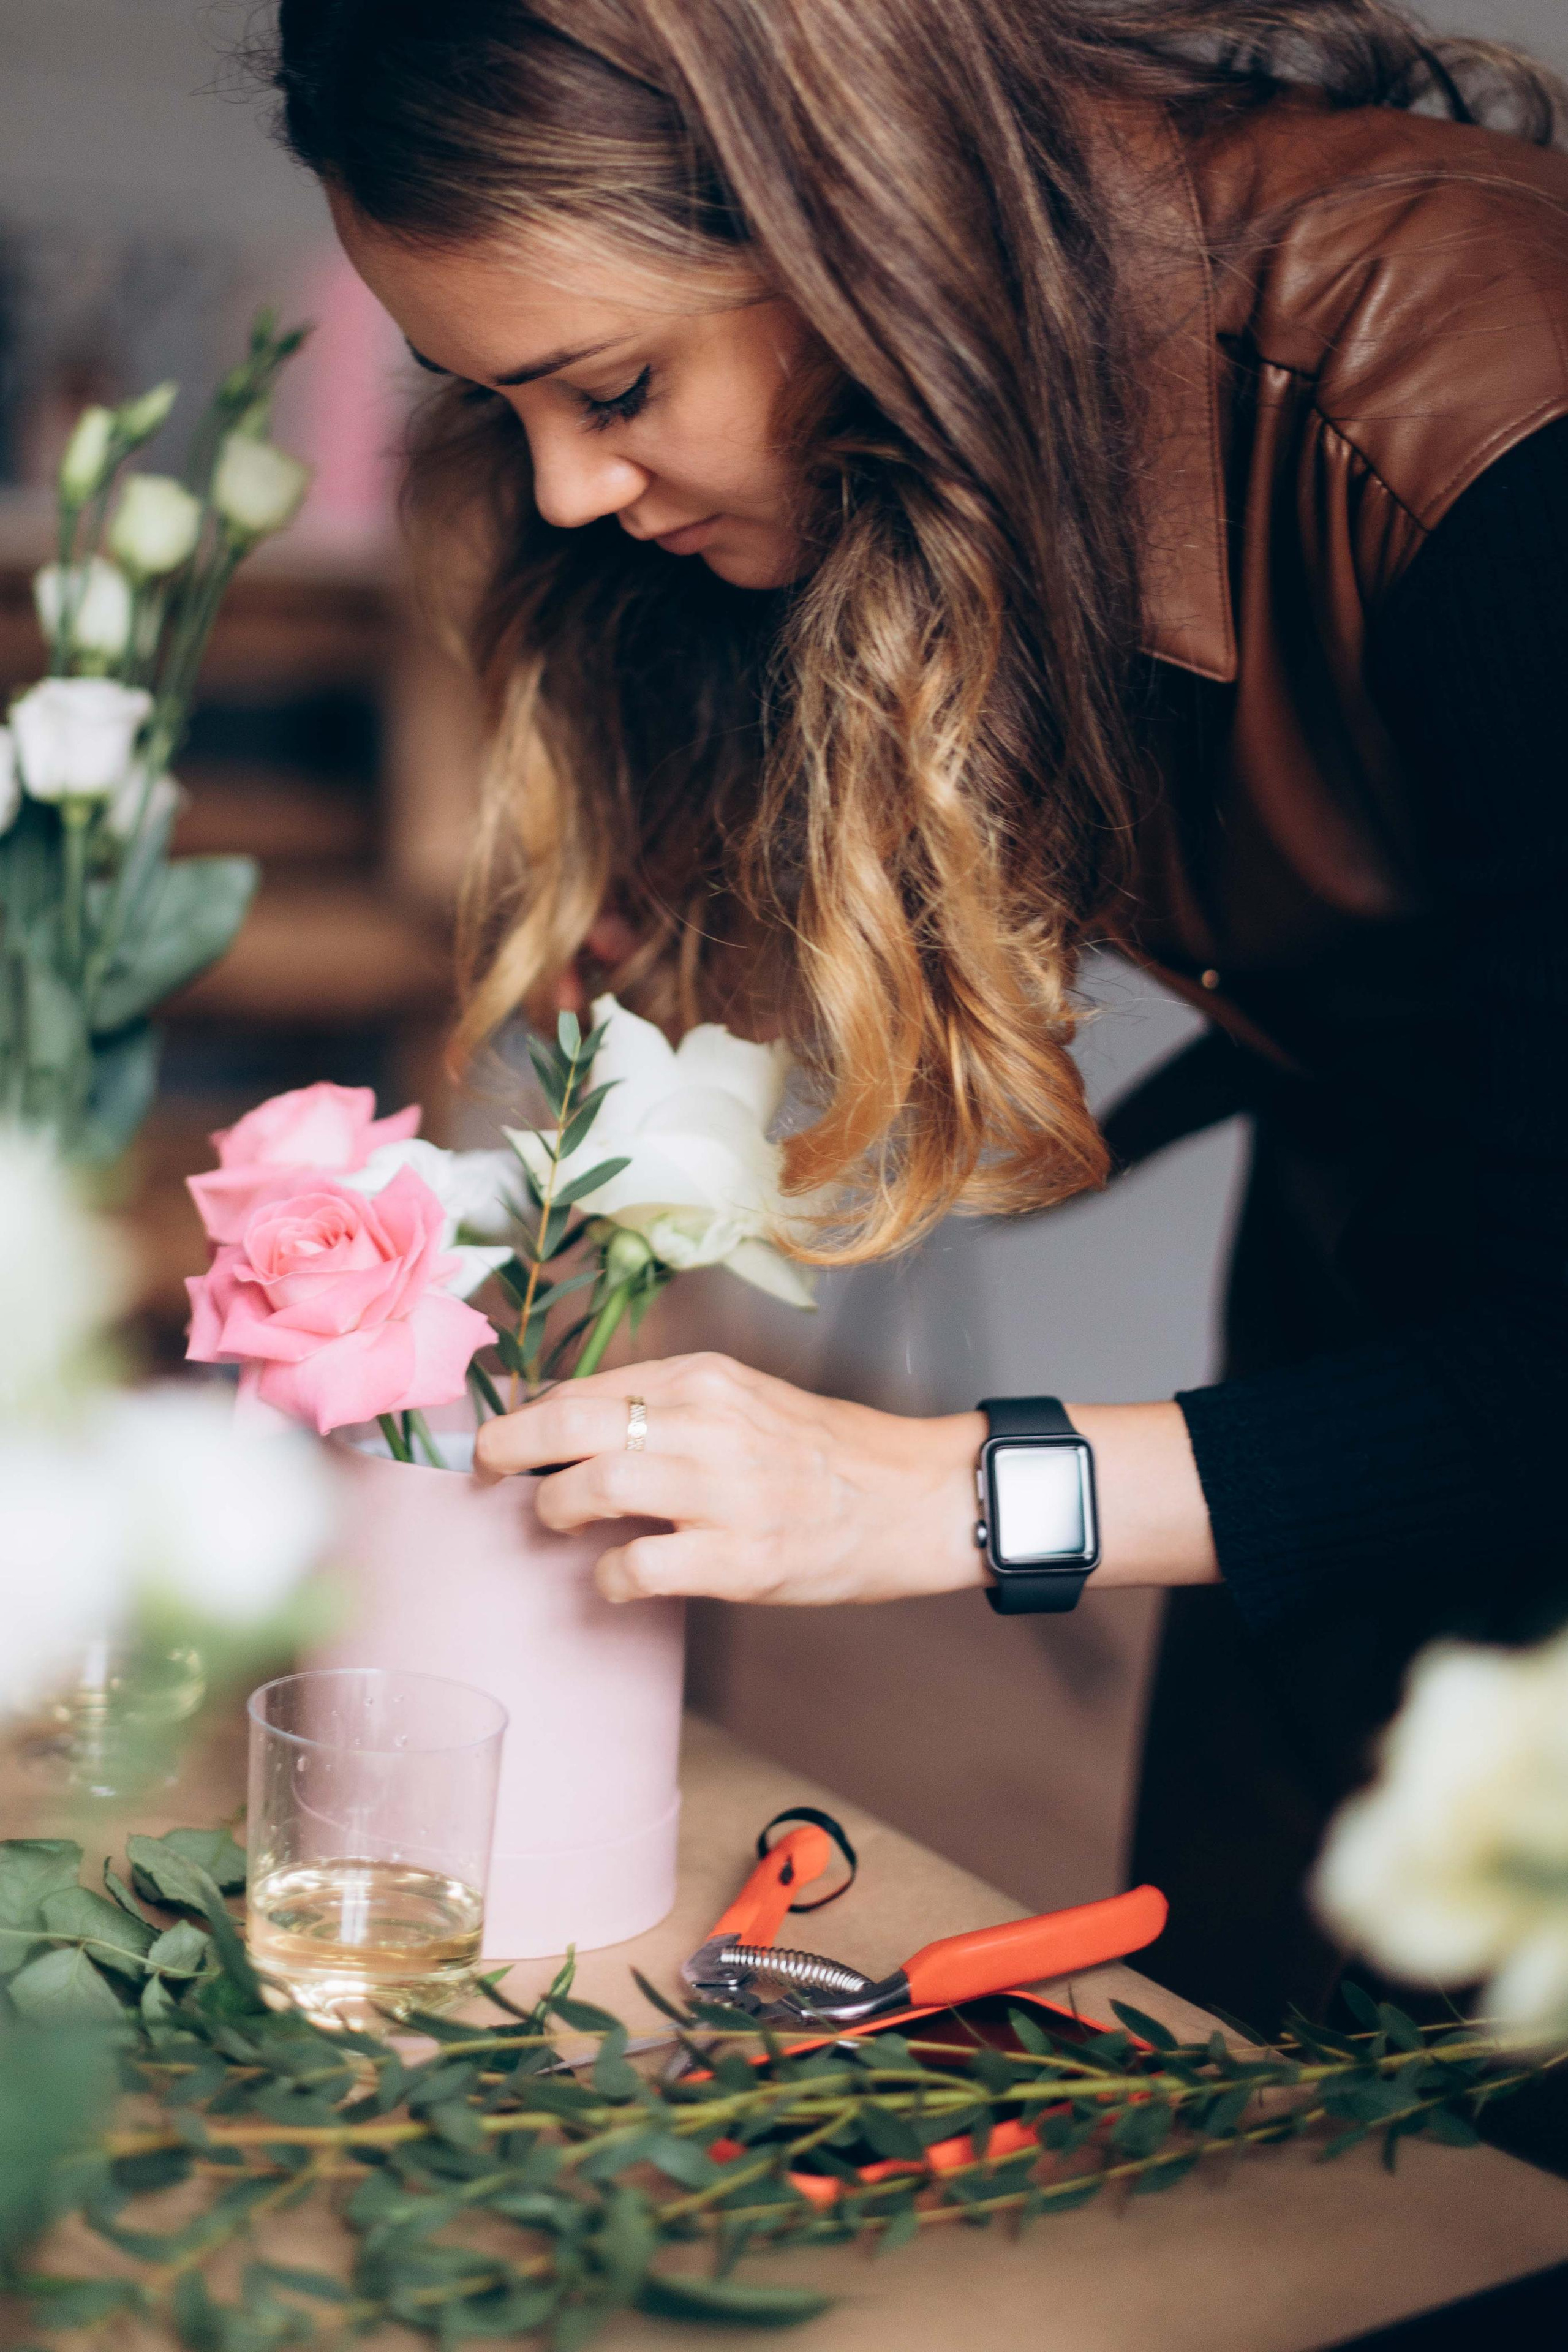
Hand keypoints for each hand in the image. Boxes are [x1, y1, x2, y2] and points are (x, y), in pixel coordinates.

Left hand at [473, 1352, 988, 1605]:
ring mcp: (726, 1490)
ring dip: (554, 1507)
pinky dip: (609, 1576)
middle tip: (484, 1467)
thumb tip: (574, 1424)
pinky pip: (639, 1565)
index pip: (588, 1386)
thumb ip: (670, 1407)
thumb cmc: (825, 1456)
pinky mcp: (742, 1557)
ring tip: (552, 1521)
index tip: (508, 1438)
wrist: (916, 1497)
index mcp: (706, 1377)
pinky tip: (615, 1579)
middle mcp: (710, 1422)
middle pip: (571, 1422)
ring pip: (595, 1483)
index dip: (532, 1413)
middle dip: (508, 1445)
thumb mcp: (746, 1401)